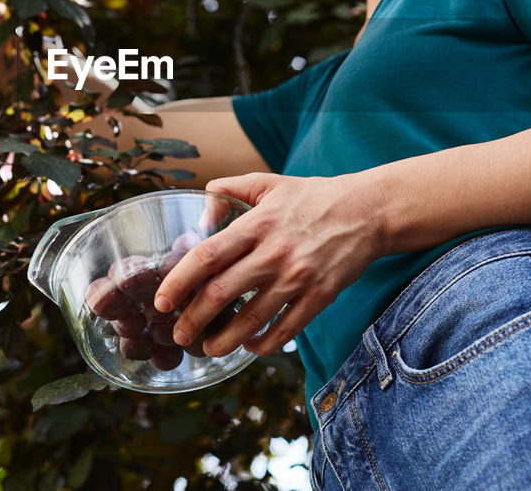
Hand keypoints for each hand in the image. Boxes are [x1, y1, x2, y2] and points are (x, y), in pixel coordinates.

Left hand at [152, 172, 385, 356]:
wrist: (368, 211)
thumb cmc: (314, 197)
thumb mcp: (269, 183)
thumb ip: (231, 189)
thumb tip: (202, 208)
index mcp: (257, 224)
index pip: (207, 256)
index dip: (179, 281)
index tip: (162, 301)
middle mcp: (274, 252)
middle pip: (221, 293)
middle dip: (193, 320)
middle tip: (179, 335)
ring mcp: (298, 277)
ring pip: (251, 319)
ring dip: (224, 340)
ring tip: (209, 348)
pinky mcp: (320, 296)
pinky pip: (286, 329)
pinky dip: (263, 343)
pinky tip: (249, 346)